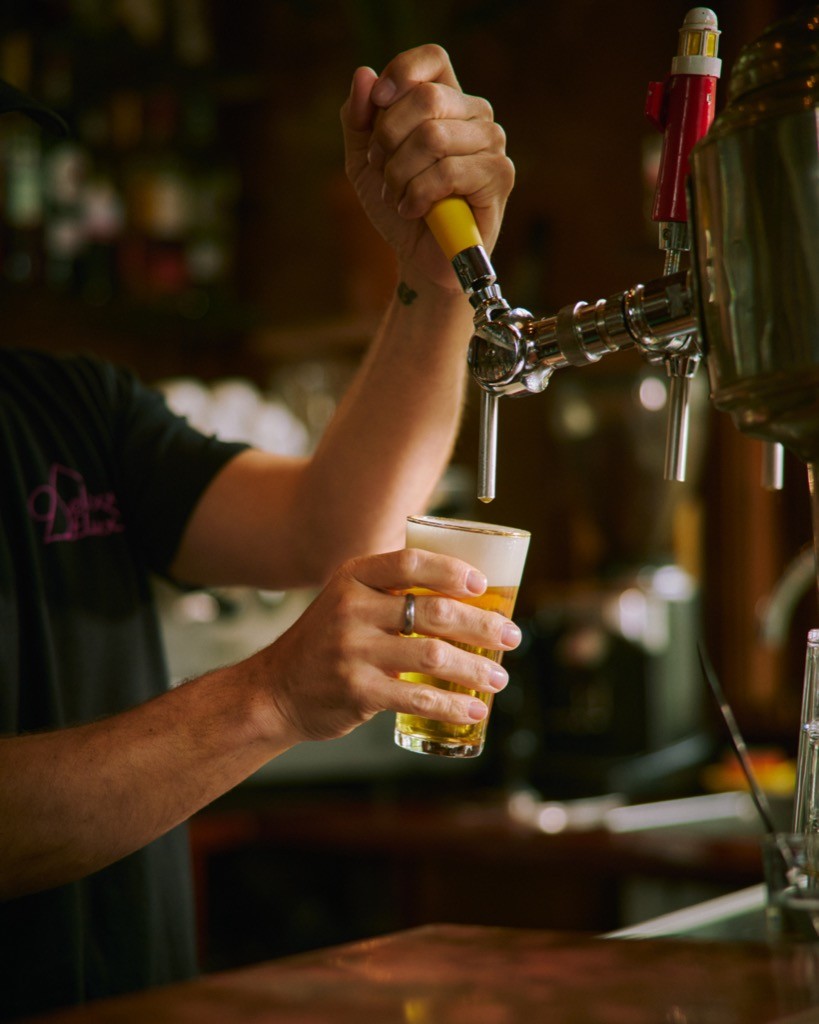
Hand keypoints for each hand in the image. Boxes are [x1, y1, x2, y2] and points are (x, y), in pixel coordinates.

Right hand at [252, 548, 520, 744]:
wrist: (276, 690)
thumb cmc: (326, 643)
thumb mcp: (348, 601)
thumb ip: (392, 591)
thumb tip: (465, 591)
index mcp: (353, 578)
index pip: (410, 561)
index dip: (451, 570)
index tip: (483, 585)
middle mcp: (351, 608)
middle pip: (432, 611)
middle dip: (482, 625)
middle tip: (511, 636)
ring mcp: (352, 649)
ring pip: (431, 655)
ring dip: (474, 668)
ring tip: (498, 677)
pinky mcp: (356, 689)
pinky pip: (416, 696)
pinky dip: (452, 703)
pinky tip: (473, 709)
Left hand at [340, 44, 514, 288]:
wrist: (418, 258)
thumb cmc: (399, 206)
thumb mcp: (364, 161)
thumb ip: (359, 118)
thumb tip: (364, 74)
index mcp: (447, 101)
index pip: (433, 59)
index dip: (400, 74)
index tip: (376, 106)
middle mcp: (475, 115)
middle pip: (425, 99)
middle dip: (388, 138)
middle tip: (381, 170)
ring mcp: (492, 144)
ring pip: (433, 137)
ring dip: (400, 173)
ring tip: (398, 196)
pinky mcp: (498, 176)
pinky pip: (448, 171)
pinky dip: (418, 194)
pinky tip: (414, 210)